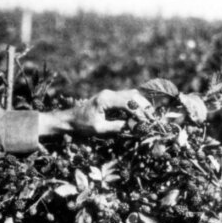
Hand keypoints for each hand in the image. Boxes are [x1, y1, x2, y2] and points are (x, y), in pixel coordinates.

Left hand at [38, 89, 152, 136]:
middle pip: (133, 96)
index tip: (148, 122)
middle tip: (153, 118)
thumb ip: (116, 127)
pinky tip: (140, 114)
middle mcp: (109, 94)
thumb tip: (134, 128)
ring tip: (149, 116)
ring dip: (141, 105)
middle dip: (145, 106)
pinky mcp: (109, 98)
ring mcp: (109, 95)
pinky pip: (126, 98)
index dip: (141, 112)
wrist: (68, 120)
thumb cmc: (80, 126)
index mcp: (106, 99)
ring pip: (131, 95)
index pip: (129, 102)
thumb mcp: (99, 129)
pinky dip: (135, 105)